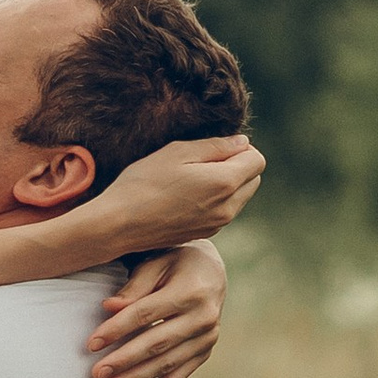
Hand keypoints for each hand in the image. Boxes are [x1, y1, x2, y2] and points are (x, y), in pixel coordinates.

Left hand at [86, 240, 225, 377]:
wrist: (211, 271)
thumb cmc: (174, 263)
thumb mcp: (155, 263)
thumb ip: (133, 287)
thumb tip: (108, 307)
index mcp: (190, 290)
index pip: (145, 313)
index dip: (117, 329)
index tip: (91, 344)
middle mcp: (203, 317)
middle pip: (157, 343)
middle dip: (124, 361)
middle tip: (96, 374)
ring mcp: (207, 337)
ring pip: (167, 364)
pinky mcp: (204, 352)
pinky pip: (179, 376)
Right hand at [98, 130, 262, 254]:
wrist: (119, 224)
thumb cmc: (144, 182)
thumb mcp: (178, 152)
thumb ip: (216, 146)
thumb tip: (242, 143)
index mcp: (225, 183)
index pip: (257, 160)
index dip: (240, 148)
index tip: (213, 148)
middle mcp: (228, 208)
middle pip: (253, 179)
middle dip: (237, 166)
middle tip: (202, 162)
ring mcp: (218, 224)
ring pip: (240, 197)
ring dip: (227, 184)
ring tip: (192, 180)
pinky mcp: (206, 234)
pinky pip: (224, 211)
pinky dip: (215, 201)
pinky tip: (186, 197)